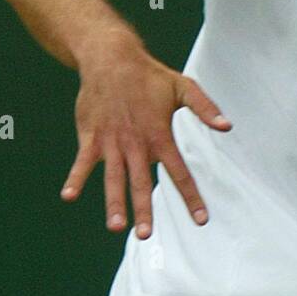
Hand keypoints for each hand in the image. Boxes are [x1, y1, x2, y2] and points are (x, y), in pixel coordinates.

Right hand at [60, 33, 231, 238]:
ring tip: (116, 227)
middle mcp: (136, 143)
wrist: (112, 59)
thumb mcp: (184, 87)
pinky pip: (82, 162)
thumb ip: (205, 108)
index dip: (191, 197)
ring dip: (114, 202)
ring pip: (113, 178)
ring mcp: (112, 142)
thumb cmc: (150, 76)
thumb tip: (227, 126)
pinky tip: (69, 196)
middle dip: (144, 209)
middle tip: (146, 235)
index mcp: (160, 134)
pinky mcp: (91, 138)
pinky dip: (75, 178)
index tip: (200, 220)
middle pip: (142, 182)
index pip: (179, 172)